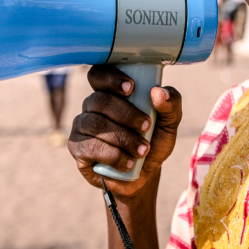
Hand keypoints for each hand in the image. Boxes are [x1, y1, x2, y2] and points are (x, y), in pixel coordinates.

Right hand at [68, 65, 181, 200]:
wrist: (143, 175)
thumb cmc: (153, 141)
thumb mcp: (169, 124)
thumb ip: (171, 105)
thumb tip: (158, 92)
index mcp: (110, 92)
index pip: (98, 74)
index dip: (110, 78)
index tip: (131, 88)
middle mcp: (92, 106)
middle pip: (100, 100)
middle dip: (126, 114)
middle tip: (147, 127)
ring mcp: (81, 126)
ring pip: (95, 124)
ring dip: (122, 138)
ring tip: (142, 150)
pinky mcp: (77, 148)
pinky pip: (89, 146)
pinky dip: (113, 155)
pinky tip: (128, 163)